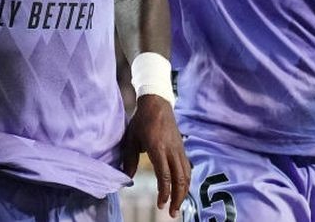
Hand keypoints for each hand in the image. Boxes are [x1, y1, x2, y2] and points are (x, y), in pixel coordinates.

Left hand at [121, 95, 190, 218]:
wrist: (157, 103)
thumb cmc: (141, 121)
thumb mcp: (131, 139)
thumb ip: (129, 160)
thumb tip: (127, 179)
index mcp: (158, 148)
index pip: (165, 176)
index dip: (164, 192)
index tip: (160, 205)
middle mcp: (172, 150)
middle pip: (180, 179)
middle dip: (177, 198)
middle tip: (172, 213)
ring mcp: (179, 149)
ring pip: (187, 175)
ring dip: (184, 192)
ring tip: (177, 205)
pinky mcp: (182, 148)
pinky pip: (187, 168)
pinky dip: (186, 182)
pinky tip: (181, 190)